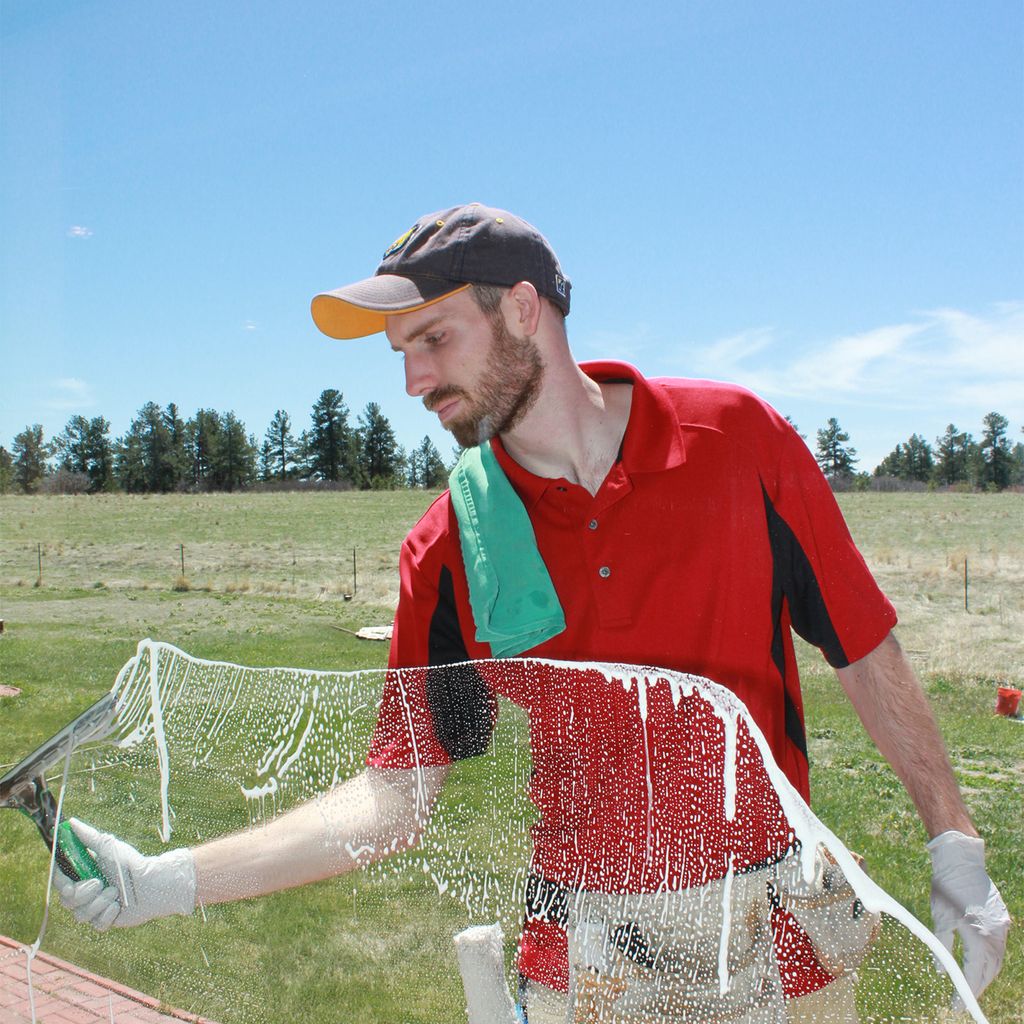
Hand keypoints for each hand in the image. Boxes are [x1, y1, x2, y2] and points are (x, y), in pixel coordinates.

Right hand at [53, 818, 195, 929]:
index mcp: (85, 874)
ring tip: (116, 892)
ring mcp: (96, 908)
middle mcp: (88, 892)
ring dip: (99, 902)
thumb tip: (71, 822)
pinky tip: (119, 906)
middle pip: (67, 901)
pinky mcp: (106, 921)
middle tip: (100, 882)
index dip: (61, 883)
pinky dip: (108, 915)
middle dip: (84, 892)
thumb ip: (88, 836)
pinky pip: (96, 925)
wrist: (154, 884)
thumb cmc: (131, 863)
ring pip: (80, 915)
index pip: (60, 881)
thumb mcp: (108, 847)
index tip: (68, 883)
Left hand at [928, 830, 1009, 999]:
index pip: (974, 974)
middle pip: (990, 971)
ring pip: (997, 960)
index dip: (966, 992)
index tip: (957, 1005)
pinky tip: (980, 962)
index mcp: (979, 938)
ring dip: (985, 974)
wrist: (961, 861)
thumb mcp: (940, 919)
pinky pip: (999, 946)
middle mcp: (996, 936)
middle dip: (977, 986)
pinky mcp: (1002, 918)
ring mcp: (1002, 927)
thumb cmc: (946, 888)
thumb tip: (941, 971)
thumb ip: (942, 946)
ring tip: (971, 984)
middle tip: (964, 998)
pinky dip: (990, 958)